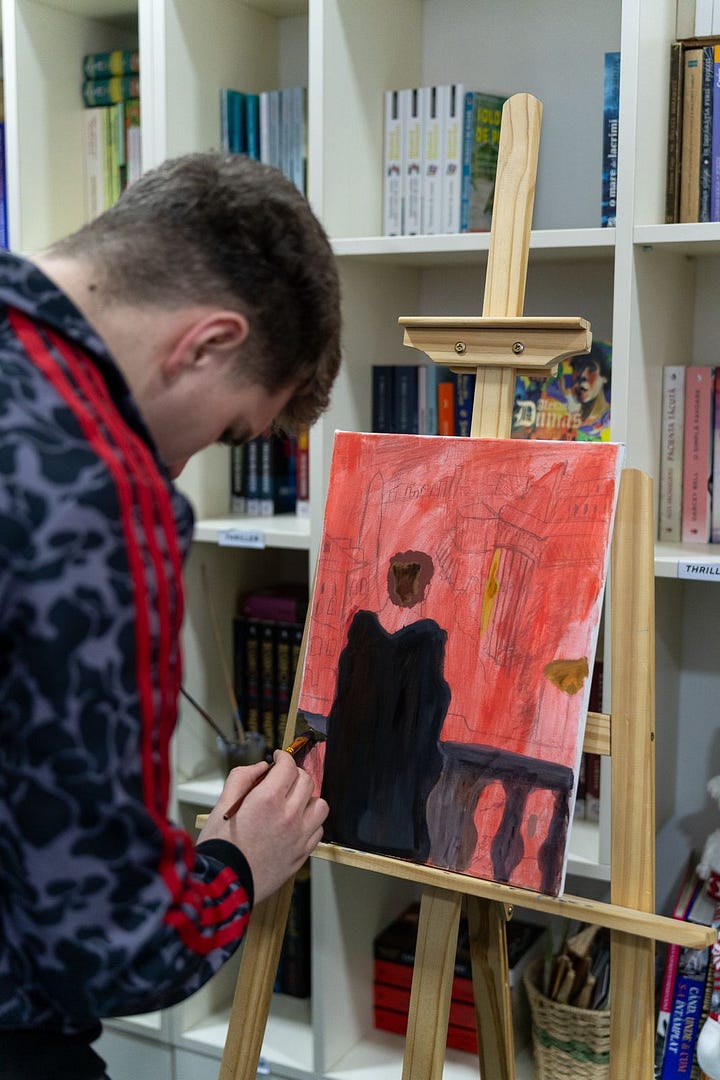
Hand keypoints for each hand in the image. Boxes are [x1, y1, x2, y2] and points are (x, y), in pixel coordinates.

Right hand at [197, 750, 328, 902]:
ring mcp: (299, 836)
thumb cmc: (219, 847)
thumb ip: (241, 779)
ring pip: (320, 805)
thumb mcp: (221, 806)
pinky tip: (296, 824)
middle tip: (283, 778)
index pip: (288, 766)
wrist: (224, 885)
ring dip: (308, 798)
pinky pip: (318, 830)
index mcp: (267, 800)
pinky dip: (310, 822)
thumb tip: (260, 768)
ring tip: (293, 802)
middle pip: (306, 781)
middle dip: (295, 774)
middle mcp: (288, 815)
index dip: (283, 757)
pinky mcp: (302, 854)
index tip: (278, 758)